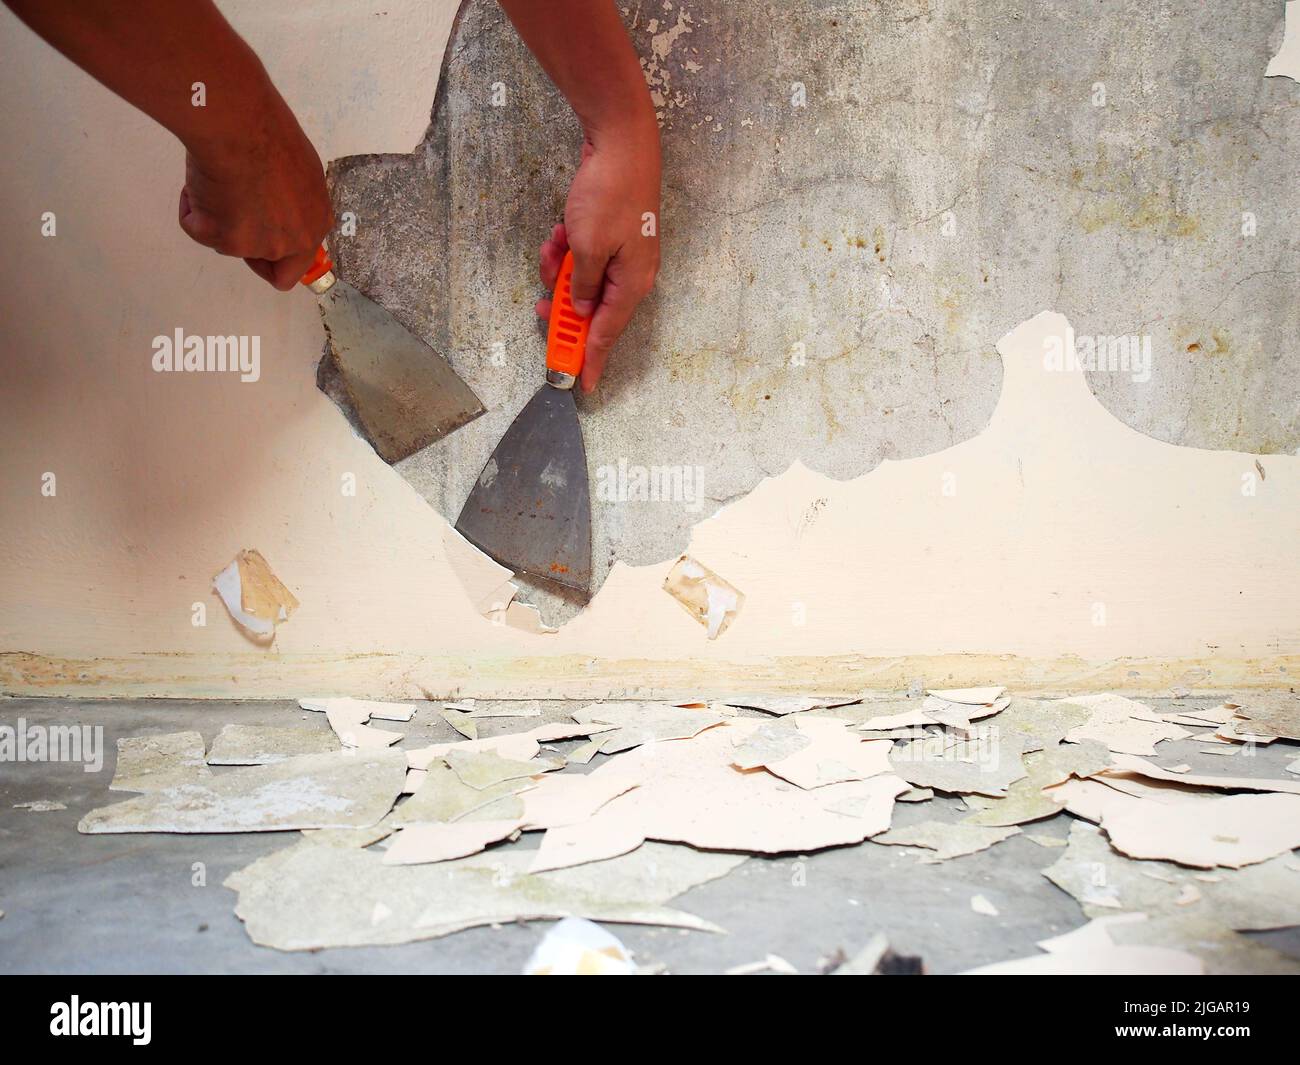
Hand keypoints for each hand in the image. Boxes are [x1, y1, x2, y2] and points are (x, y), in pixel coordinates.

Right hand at [178, 97, 332, 290]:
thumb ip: (294, 202)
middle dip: (239, 235)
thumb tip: (281, 209)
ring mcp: (255, 244)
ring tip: (218, 175)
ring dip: (215, 214)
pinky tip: (200, 179)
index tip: (257, 246)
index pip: (293, 268)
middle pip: (257, 258)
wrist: (238, 125)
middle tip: (229, 201)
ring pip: (223, 241)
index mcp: (313, 226)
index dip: (272, 259)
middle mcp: (288, 243)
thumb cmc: (270, 135)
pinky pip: (194, 228)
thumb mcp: (300, 172)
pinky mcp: (221, 238)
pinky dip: (191, 206)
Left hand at [536, 123, 660, 392]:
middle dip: (562, 306)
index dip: (592, 360)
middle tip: (540, 303)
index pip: (607, 334)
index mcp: (632, 284)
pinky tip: (561, 231)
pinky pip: (583, 259)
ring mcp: (622, 257)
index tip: (582, 386)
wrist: (620, 143)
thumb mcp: (588, 247)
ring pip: (581, 283)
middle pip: (592, 311)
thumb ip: (582, 286)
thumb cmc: (610, 194)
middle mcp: (631, 276)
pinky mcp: (611, 239)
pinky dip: (567, 250)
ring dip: (560, 270)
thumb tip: (579, 310)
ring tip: (554, 246)